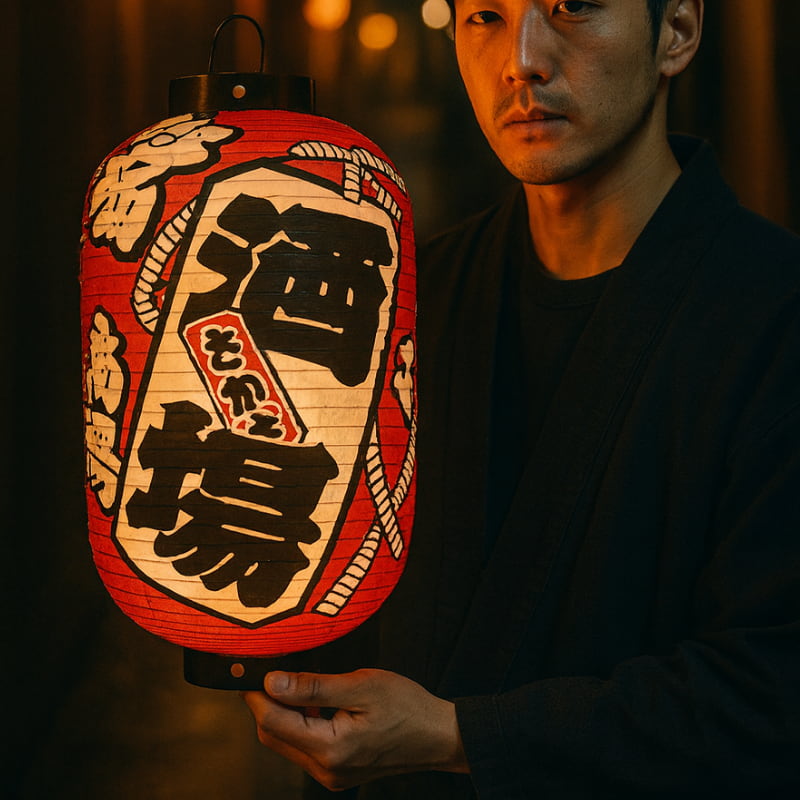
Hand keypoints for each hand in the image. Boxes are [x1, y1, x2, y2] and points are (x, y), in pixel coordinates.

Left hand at [241, 669, 468, 790]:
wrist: (438, 735)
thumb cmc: (407, 706)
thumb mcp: (361, 685)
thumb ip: (313, 686)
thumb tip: (272, 682)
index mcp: (331, 750)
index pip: (274, 723)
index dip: (257, 695)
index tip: (249, 670)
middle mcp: (325, 770)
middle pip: (274, 736)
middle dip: (266, 704)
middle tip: (270, 671)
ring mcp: (331, 775)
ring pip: (286, 743)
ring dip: (283, 714)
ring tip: (296, 683)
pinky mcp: (336, 772)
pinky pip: (304, 748)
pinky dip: (299, 724)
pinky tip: (314, 703)